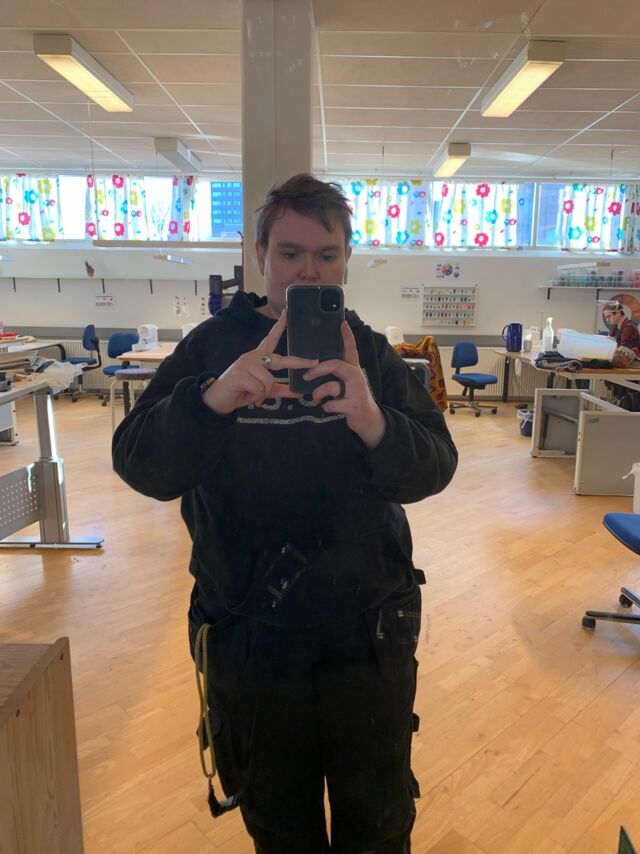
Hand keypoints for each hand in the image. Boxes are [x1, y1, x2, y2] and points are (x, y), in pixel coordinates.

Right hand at [203, 311, 318, 413]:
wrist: (217, 399)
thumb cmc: (240, 391)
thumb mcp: (263, 391)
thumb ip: (279, 389)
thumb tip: (297, 392)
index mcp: (258, 358)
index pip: (270, 338)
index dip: (280, 326)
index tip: (287, 313)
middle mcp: (253, 357)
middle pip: (280, 360)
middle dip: (298, 362)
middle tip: (314, 363)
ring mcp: (246, 364)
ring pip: (269, 381)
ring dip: (262, 394)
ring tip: (251, 395)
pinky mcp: (240, 374)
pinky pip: (259, 389)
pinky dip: (255, 397)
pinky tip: (245, 395)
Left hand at [302, 321, 385, 447]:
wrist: (369, 420)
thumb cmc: (352, 398)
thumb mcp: (346, 383)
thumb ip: (336, 374)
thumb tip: (314, 368)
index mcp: (353, 369)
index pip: (351, 349)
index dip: (347, 336)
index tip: (342, 323)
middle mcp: (356, 377)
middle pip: (336, 365)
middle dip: (318, 369)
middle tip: (306, 375)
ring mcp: (357, 391)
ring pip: (332, 386)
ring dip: (319, 393)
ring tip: (315, 399)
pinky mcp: (354, 406)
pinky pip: (332, 404)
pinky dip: (326, 407)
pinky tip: (326, 408)